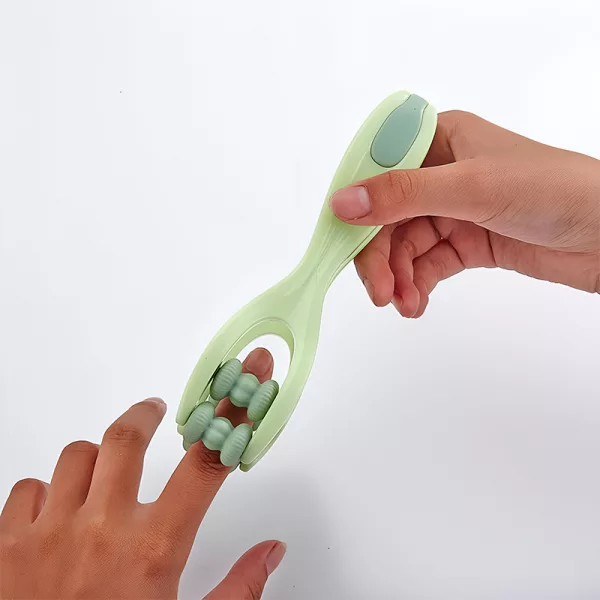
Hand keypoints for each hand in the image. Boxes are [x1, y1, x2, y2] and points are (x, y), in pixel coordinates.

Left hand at [0, 348, 284, 599]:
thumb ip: (236, 589)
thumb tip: (270, 552)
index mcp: (154, 549)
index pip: (206, 464)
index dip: (232, 418)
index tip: (246, 384)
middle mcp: (102, 530)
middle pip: (127, 438)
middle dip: (144, 416)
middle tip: (152, 413)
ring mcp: (49, 534)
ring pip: (75, 456)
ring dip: (94, 458)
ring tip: (103, 473)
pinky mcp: (6, 546)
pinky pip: (27, 489)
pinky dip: (44, 492)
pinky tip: (55, 513)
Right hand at [330, 110, 599, 316]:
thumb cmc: (553, 190)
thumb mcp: (471, 187)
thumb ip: (403, 194)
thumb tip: (342, 203)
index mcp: (439, 139)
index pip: (378, 171)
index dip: (356, 207)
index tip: (341, 244)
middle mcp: (441, 172)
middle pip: (387, 215)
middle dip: (380, 256)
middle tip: (379, 291)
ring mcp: (454, 208)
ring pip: (405, 245)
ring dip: (399, 277)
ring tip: (403, 304)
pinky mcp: (468, 241)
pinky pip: (428, 264)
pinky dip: (418, 285)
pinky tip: (416, 304)